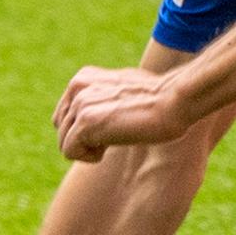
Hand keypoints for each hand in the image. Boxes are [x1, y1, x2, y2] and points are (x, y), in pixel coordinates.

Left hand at [53, 65, 190, 161]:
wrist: (174, 101)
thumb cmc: (158, 99)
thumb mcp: (122, 90)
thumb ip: (100, 97)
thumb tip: (94, 118)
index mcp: (83, 77)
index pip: (64, 117)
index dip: (86, 129)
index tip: (115, 121)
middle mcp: (77, 86)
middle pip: (61, 131)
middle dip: (84, 139)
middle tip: (117, 129)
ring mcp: (79, 103)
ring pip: (65, 144)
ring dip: (90, 148)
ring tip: (118, 133)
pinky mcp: (84, 122)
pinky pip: (70, 153)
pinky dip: (91, 157)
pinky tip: (113, 143)